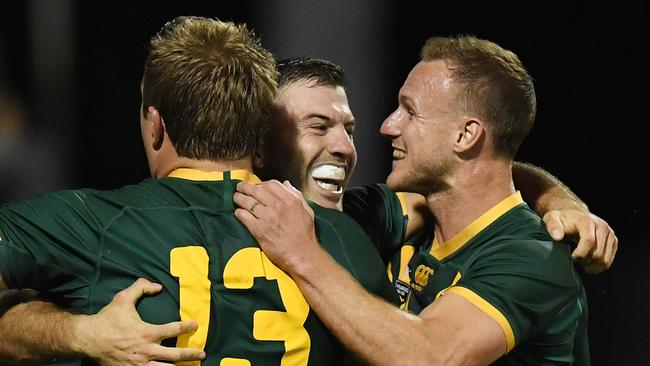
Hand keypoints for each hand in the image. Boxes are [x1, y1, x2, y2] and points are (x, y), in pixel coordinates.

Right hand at [77, 278, 204, 365]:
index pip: (174, 329)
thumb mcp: (123, 299)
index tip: (195, 325)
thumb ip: (141, 288)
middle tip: (201, 353)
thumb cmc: (106, 319)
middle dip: (191, 353)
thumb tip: (157, 285)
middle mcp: (146, 351)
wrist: (87, 339)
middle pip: (175, 355)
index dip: (187, 326)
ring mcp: (139, 365)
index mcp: (147, 332)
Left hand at [233, 180, 319, 273]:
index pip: (271, 184)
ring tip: (235, 198)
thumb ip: (297, 195)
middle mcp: (278, 206)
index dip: (261, 184)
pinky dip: (239, 213)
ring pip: (247, 202)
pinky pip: (244, 216)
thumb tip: (286, 184)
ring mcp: (267, 217)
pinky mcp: (259, 230)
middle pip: (256, 190)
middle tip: (240, 188)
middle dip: (245, 187)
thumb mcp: (307, 211)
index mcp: (290, 200)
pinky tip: (238, 213)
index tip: (257, 187)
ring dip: (239, 198)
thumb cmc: (305, 234)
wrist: (301, 255)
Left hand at [543, 210, 617, 273]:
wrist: (573, 215)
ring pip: (604, 259)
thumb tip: (558, 237)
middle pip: (598, 252)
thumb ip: (553, 227)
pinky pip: (609, 260)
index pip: (589, 240)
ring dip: (592, 266)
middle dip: (585, 261)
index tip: (572, 258)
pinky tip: (588, 264)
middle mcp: (602, 226)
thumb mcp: (552, 219)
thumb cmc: (562, 219)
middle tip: (574, 261)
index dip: (580, 253)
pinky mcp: (613, 240)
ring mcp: (609, 234)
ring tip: (581, 264)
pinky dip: (598, 266)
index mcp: (587, 221)